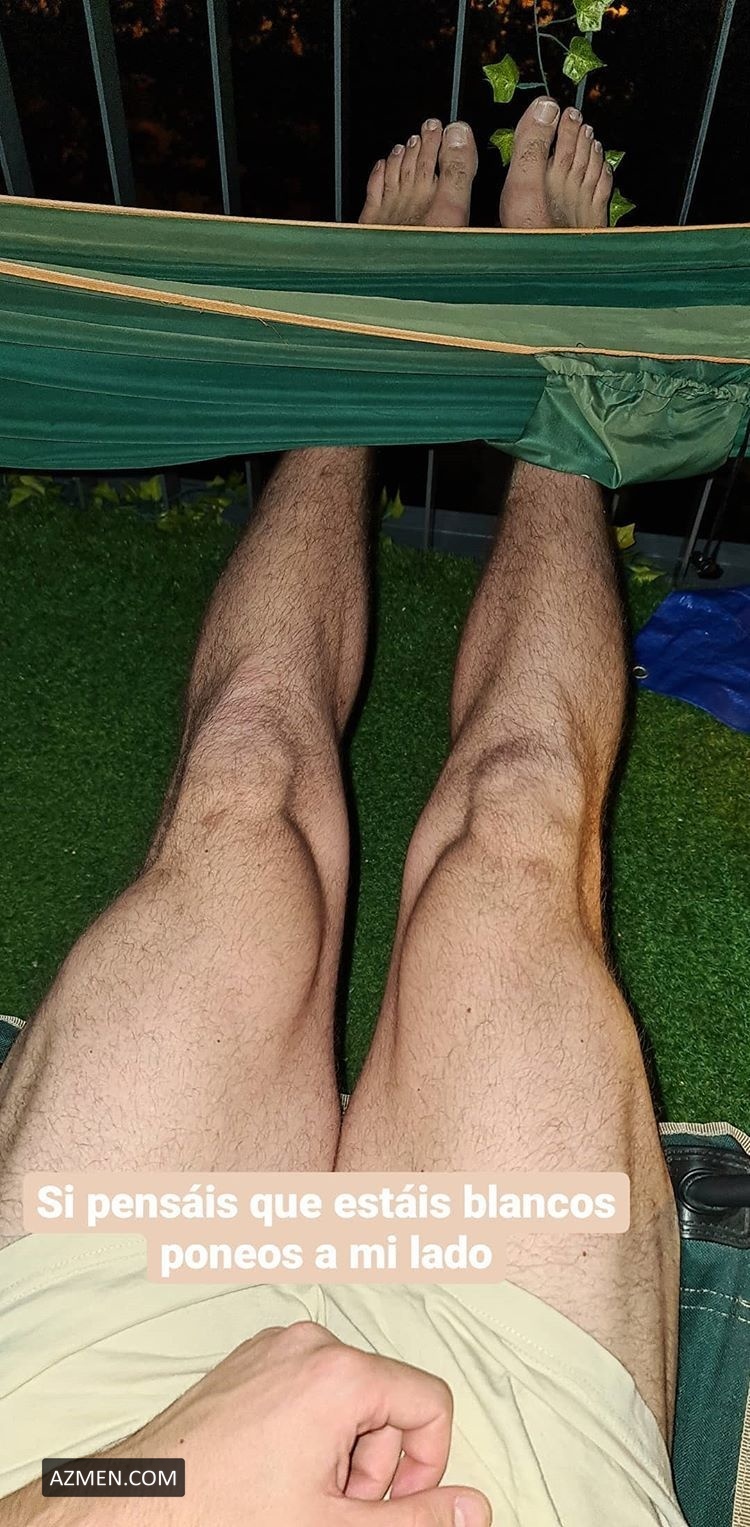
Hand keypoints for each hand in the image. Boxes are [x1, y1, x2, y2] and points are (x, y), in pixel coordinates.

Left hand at [106, 1320, 491, 1525]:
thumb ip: (417, 1519)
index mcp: (340, 1372)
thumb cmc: (226, 1513)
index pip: (430, 1402)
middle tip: (333, 1511)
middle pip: (386, 1400)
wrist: (140, 1510)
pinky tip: (275, 1474)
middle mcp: (309, 1343)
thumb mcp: (338, 1525)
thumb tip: (477, 1509)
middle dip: (372, 1466)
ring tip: (298, 1496)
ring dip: (339, 1454)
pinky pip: (307, 1388)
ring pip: (347, 1398)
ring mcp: (273, 1347)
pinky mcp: (247, 1361)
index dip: (426, 1465)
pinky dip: (307, 1433)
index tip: (393, 1507)